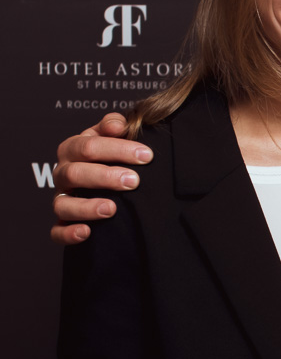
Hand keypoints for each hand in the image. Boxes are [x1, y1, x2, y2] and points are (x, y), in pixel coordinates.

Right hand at [50, 113, 151, 245]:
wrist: (109, 179)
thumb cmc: (112, 155)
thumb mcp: (112, 135)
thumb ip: (114, 126)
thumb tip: (118, 125)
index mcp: (73, 149)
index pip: (89, 145)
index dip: (118, 149)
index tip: (146, 155)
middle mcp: (63, 173)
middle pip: (75, 173)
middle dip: (105, 177)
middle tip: (134, 181)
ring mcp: (62, 198)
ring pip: (62, 204)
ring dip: (86, 207)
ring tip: (111, 209)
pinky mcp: (63, 222)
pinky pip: (57, 231)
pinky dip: (68, 233)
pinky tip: (86, 232)